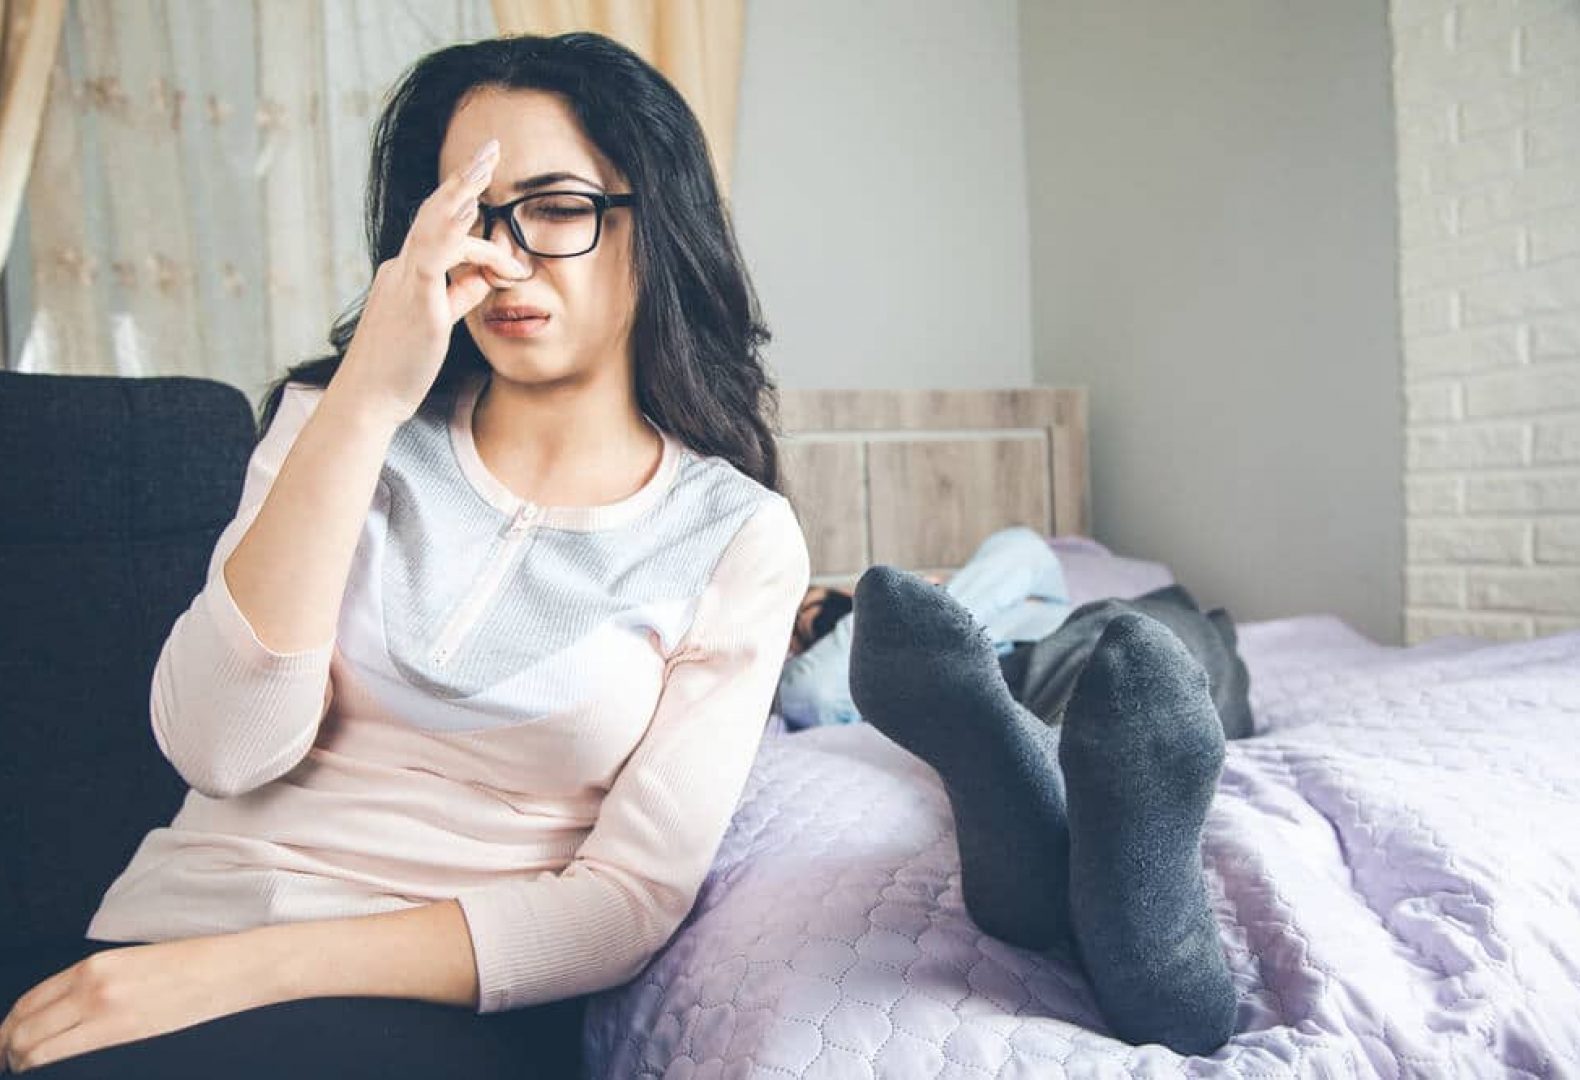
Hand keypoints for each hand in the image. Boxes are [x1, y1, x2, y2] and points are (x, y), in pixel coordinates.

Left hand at [0, 936, 270, 1072]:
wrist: (233, 969)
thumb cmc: (194, 966)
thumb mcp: (135, 964)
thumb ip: (97, 983)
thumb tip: (64, 1013)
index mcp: (95, 964)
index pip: (29, 1001)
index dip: (10, 1026)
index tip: (8, 1041)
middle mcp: (91, 983)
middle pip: (22, 1024)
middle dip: (8, 1048)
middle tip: (10, 1062)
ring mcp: (104, 1007)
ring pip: (32, 1044)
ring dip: (22, 1060)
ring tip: (27, 1068)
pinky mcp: (120, 1030)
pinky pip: (57, 1055)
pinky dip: (41, 1065)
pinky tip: (47, 1069)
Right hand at [334, 136, 529, 428]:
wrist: (368, 398)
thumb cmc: (399, 367)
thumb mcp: (439, 323)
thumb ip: (461, 294)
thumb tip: (487, 274)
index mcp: (406, 273)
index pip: (439, 230)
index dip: (461, 201)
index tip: (483, 179)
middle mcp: (402, 268)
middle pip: (435, 212)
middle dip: (464, 178)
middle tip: (490, 148)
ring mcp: (406, 281)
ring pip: (435, 224)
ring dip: (463, 190)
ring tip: (488, 163)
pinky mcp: (416, 300)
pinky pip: (434, 254)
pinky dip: (451, 225)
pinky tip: (470, 205)